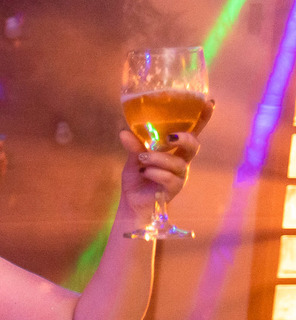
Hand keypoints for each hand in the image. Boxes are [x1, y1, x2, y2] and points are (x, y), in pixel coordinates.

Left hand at [118, 98, 210, 219]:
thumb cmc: (137, 178)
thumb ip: (134, 146)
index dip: (203, 118)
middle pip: (194, 146)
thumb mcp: (134, 159)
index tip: (209, 103)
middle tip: (169, 137)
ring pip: (178, 163)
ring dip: (159, 159)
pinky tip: (144, 172)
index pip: (193, 131)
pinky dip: (155, 173)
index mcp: (175, 150)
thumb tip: (124, 132)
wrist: (131, 203)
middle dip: (184, 138)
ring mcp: (179, 176)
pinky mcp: (173, 190)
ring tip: (142, 159)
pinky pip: (169, 179)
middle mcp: (181, 161)